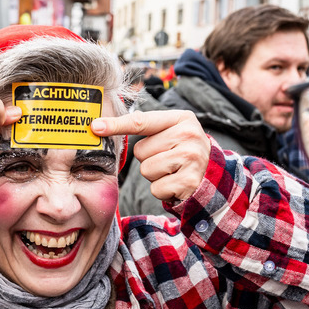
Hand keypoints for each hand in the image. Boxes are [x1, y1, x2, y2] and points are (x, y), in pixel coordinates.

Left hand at [91, 109, 210, 202]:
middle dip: (149, 159)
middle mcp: (189, 135)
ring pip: (147, 170)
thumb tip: (103, 126)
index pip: (141, 122)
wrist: (212, 177)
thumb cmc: (182, 152)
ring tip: (173, 171)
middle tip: (169, 160)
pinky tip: (177, 183)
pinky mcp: (189, 181)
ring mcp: (191, 158)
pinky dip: (162, 190)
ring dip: (155, 175)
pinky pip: (155, 188)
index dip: (116, 125)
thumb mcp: (171, 132)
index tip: (95, 126)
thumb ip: (145, 126)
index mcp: (182, 118)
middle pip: (141, 151)